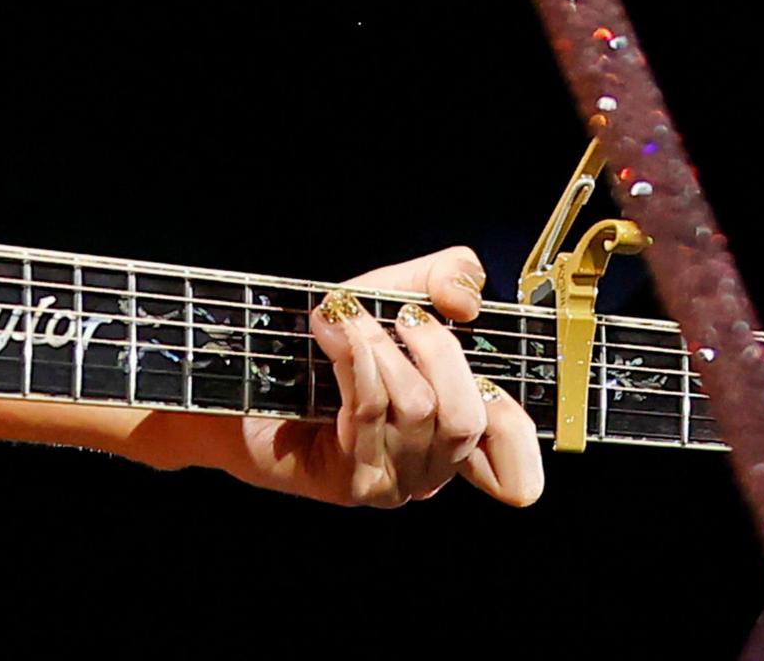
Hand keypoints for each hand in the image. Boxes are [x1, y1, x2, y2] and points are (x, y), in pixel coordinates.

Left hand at [221, 245, 545, 509]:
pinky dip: (354, 357)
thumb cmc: (331, 340)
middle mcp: (431, 472)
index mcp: (454, 437)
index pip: (514, 473)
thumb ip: (446, 278)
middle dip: (438, 351)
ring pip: (416, 409)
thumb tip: (468, 304)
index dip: (514, 431)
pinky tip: (332, 327)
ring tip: (348, 317)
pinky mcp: (351, 483)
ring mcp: (392, 484)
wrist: (248, 375)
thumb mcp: (396, 292)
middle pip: (468, 419)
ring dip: (380, 347)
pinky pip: (368, 410)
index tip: (481, 370)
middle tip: (404, 318)